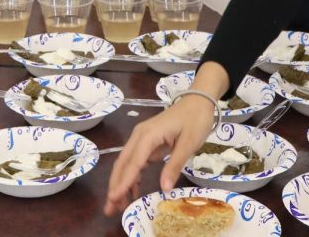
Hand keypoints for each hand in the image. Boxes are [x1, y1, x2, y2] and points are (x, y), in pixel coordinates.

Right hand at [103, 94, 214, 215]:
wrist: (198, 101)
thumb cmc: (195, 120)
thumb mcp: (188, 144)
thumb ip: (174, 165)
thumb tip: (164, 189)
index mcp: (148, 135)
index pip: (132, 162)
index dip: (123, 182)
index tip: (113, 198)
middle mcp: (139, 136)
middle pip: (123, 163)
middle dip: (115, 186)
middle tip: (110, 208)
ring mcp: (142, 139)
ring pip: (126, 163)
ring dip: (122, 183)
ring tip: (119, 205)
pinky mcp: (147, 142)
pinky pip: (135, 161)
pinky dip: (132, 177)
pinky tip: (133, 192)